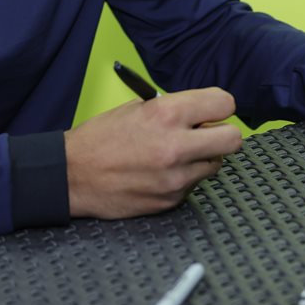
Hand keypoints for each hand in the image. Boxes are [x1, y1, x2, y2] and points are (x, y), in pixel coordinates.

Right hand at [63, 87, 242, 218]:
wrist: (71, 175)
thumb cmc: (101, 138)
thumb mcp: (137, 108)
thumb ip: (174, 109)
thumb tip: (203, 114)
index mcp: (167, 114)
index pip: (224, 104)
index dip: (220, 106)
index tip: (214, 111)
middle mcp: (176, 145)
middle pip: (233, 139)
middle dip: (223, 134)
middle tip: (208, 135)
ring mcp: (175, 177)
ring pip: (216, 165)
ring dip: (203, 159)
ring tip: (177, 155)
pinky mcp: (171, 200)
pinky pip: (194, 185)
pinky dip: (184, 178)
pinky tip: (161, 173)